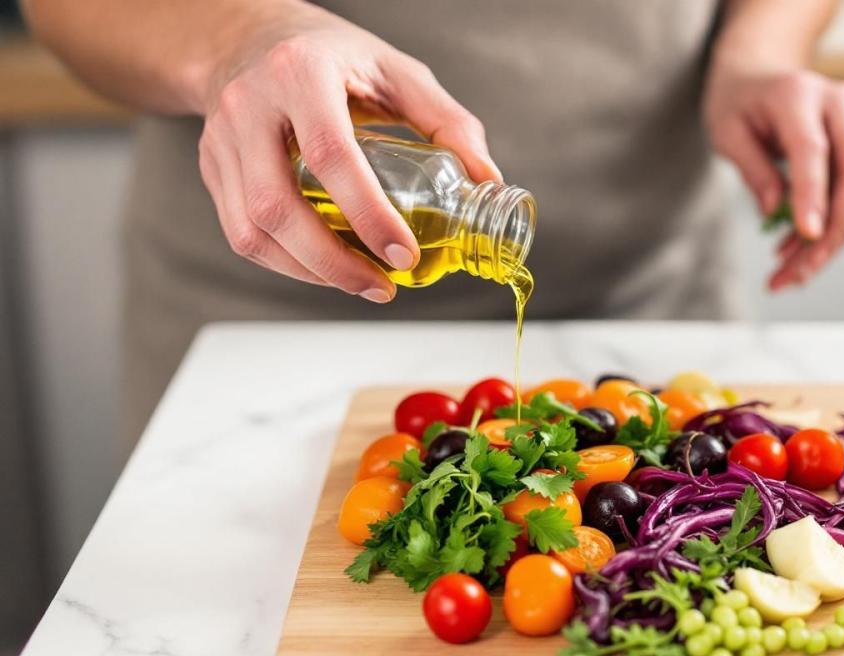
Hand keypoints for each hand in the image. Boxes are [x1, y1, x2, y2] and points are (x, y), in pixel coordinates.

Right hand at [198, 3, 499, 301]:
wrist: (249, 37)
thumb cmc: (333, 56)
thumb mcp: (398, 72)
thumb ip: (448, 123)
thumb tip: (487, 182)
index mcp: (302, 73)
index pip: (331, 156)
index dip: (368, 215)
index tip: (403, 255)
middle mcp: (250, 105)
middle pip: (279, 206)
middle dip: (334, 262)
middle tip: (383, 286)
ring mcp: (223, 139)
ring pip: (253, 229)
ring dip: (310, 271)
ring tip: (361, 283)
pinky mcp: (212, 168)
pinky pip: (241, 232)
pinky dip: (286, 263)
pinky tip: (324, 267)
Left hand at [704, 66, 843, 289]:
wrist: (765, 76)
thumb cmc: (741, 105)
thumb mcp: (727, 133)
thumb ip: (752, 169)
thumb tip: (774, 210)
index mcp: (799, 94)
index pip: (814, 150)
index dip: (813, 196)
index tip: (807, 237)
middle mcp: (843, 102)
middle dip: (833, 232)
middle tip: (796, 275)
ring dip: (834, 241)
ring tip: (789, 272)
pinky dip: (838, 229)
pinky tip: (804, 248)